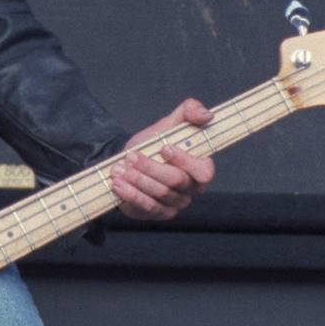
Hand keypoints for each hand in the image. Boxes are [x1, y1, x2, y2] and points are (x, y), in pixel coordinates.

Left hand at [111, 98, 216, 220]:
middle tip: (131, 157)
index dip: (185, 161)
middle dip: (151, 168)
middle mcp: (191, 189)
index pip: (203, 171)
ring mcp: (175, 204)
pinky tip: (118, 183)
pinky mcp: (157, 213)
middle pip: (175, 182)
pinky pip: (146, 207)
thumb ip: (189, 111)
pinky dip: (131, 194)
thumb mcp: (170, 123)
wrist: (128, 159)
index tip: (164, 148)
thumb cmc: (155, 143)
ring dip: (138, 180)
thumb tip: (206, 114)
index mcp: (200, 168)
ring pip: (159, 194)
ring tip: (120, 168)